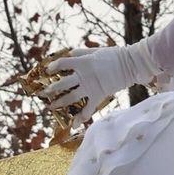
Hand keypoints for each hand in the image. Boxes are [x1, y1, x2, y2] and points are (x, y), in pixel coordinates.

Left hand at [36, 44, 154, 129]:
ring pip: (71, 98)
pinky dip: (81, 117)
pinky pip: (88, 108)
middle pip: (62, 84)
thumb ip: (81, 52)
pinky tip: (74, 124)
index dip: (53, 67)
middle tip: (42, 93)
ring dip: (60, 103)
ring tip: (51, 106)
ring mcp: (90, 87)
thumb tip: (69, 54)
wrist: (131, 64)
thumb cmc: (114, 55)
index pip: (62, 64)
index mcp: (82, 62)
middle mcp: (83, 75)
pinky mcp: (99, 95)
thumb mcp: (96, 50)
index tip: (48, 71)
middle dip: (50, 89)